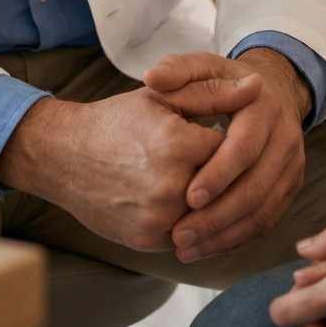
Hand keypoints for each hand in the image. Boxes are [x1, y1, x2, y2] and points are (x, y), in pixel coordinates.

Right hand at [0, 79, 259, 252]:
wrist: (65, 156)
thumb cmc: (118, 120)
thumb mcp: (164, 97)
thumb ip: (215, 93)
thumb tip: (260, 84)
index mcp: (177, 145)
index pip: (234, 149)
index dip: (234, 140)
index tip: (227, 133)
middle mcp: (170, 188)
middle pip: (226, 186)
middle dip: (228, 174)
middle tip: (219, 161)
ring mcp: (159, 220)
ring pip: (211, 214)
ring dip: (215, 201)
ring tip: (209, 180)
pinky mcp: (148, 241)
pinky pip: (191, 235)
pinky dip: (196, 221)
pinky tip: (192, 202)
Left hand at [143, 49, 310, 262]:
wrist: (273, 90)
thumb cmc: (227, 81)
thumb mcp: (205, 67)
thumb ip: (179, 70)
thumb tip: (153, 78)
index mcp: (264, 107)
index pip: (244, 148)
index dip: (218, 174)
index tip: (188, 197)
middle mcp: (285, 138)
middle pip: (256, 187)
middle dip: (218, 216)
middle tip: (180, 234)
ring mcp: (292, 166)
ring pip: (263, 211)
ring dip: (225, 235)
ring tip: (186, 248)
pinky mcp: (290, 187)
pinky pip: (267, 221)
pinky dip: (236, 239)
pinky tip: (206, 247)